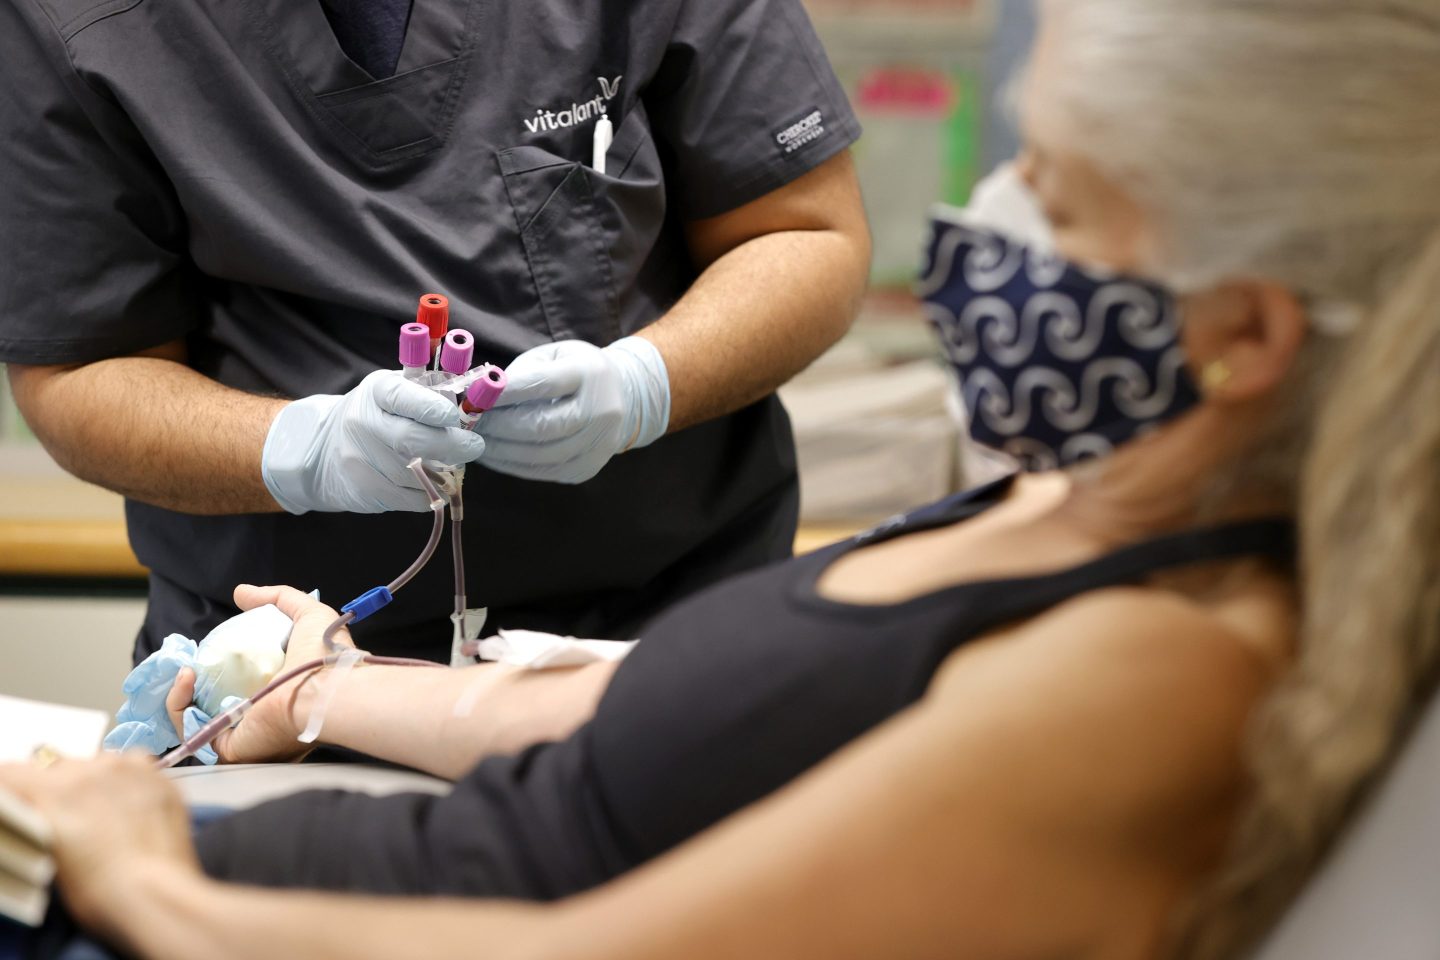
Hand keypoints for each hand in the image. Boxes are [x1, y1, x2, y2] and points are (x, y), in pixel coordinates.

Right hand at [0, 753, 199, 933]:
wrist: (157, 895)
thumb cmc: (100, 891)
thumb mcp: (49, 856)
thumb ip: (39, 820)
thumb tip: (39, 812)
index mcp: (54, 792)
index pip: (11, 773)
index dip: (12, 787)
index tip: (17, 799)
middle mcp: (91, 770)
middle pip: (57, 767)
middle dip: (56, 788)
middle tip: (66, 820)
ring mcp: (130, 769)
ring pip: (98, 763)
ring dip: (93, 782)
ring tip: (104, 816)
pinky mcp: (160, 777)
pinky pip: (135, 765)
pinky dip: (128, 780)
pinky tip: (132, 806)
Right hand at [168, 585, 355, 763]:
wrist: (327, 689)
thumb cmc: (325, 655)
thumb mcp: (308, 614)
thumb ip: (279, 598)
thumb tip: (241, 592)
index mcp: (281, 695)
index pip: (241, 686)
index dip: (220, 668)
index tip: (209, 649)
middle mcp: (262, 720)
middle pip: (213, 705)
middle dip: (192, 685)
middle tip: (187, 662)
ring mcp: (244, 736)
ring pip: (196, 719)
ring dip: (180, 693)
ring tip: (186, 668)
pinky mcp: (229, 748)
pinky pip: (192, 730)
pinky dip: (178, 704)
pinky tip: (185, 677)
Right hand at [262, 369, 485, 512]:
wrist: (324, 447)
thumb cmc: (376, 415)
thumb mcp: (395, 392)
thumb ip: (429, 394)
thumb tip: (469, 406)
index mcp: (376, 391)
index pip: (403, 397)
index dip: (432, 409)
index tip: (454, 418)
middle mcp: (362, 423)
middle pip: (412, 439)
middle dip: (451, 445)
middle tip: (473, 447)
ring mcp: (359, 458)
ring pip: (414, 473)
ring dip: (443, 474)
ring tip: (452, 467)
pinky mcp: (363, 489)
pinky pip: (409, 498)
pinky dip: (429, 494)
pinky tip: (434, 485)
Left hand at [476, 336, 669, 483]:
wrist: (622, 398)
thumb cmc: (576, 372)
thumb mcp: (553, 358)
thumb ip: (521, 374)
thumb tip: (479, 398)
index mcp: (590, 373)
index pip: (541, 385)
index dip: (503, 394)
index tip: (472, 398)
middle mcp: (601, 410)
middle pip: (541, 425)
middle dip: (498, 426)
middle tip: (469, 424)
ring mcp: (598, 443)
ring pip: (541, 455)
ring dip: (501, 451)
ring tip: (476, 442)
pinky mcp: (588, 467)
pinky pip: (544, 471)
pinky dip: (514, 466)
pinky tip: (495, 456)